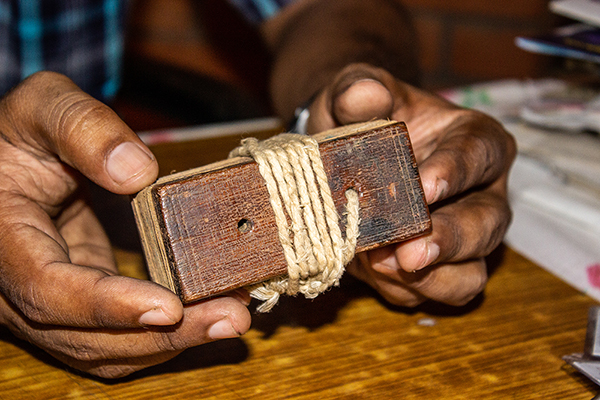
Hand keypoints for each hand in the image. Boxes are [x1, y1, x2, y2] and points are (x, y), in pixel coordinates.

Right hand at [0, 72, 250, 377]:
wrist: (13, 163)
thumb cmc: (23, 133)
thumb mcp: (44, 109)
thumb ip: (83, 129)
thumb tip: (138, 172)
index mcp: (3, 239)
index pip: (48, 289)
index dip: (108, 305)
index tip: (171, 307)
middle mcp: (18, 288)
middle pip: (86, 337)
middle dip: (162, 336)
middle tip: (231, 320)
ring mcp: (48, 304)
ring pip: (105, 349)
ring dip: (171, 343)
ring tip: (232, 319)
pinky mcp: (78, 305)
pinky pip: (117, 337)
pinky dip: (162, 336)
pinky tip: (208, 314)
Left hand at [307, 63, 515, 306]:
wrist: (337, 158)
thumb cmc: (358, 120)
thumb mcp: (353, 94)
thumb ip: (358, 89)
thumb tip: (365, 96)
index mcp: (472, 141)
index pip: (479, 154)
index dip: (455, 172)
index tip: (423, 188)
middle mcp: (479, 193)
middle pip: (487, 222)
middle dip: (450, 239)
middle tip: (410, 251)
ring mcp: (461, 237)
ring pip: (472, 270)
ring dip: (432, 277)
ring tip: (385, 266)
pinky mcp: (437, 269)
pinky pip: (435, 293)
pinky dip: (406, 289)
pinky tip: (375, 273)